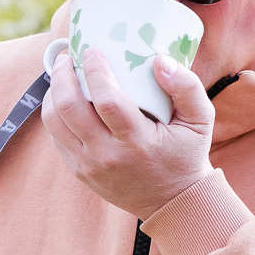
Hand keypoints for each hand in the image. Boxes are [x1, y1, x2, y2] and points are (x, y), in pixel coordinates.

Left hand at [41, 45, 215, 220]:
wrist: (172, 203)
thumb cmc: (186, 155)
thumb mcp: (201, 121)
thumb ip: (187, 87)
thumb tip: (159, 60)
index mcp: (137, 142)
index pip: (107, 101)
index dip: (94, 71)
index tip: (92, 51)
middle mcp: (107, 156)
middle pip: (69, 108)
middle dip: (63, 75)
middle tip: (68, 56)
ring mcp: (89, 166)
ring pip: (55, 122)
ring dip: (53, 92)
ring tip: (63, 74)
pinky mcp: (79, 171)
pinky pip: (56, 137)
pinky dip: (55, 113)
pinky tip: (64, 97)